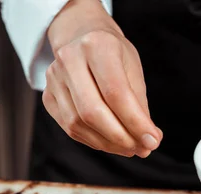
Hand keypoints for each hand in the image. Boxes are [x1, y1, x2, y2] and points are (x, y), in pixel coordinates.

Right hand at [43, 0, 161, 157]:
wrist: (81, 37)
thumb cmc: (112, 54)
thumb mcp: (131, 69)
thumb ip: (139, 105)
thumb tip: (148, 141)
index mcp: (97, 45)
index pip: (116, 93)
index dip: (135, 122)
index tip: (152, 141)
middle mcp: (70, 60)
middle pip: (92, 111)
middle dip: (119, 137)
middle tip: (139, 149)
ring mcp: (54, 79)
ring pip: (78, 124)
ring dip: (107, 143)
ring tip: (128, 147)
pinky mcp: (48, 97)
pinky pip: (70, 128)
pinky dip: (93, 140)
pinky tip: (109, 142)